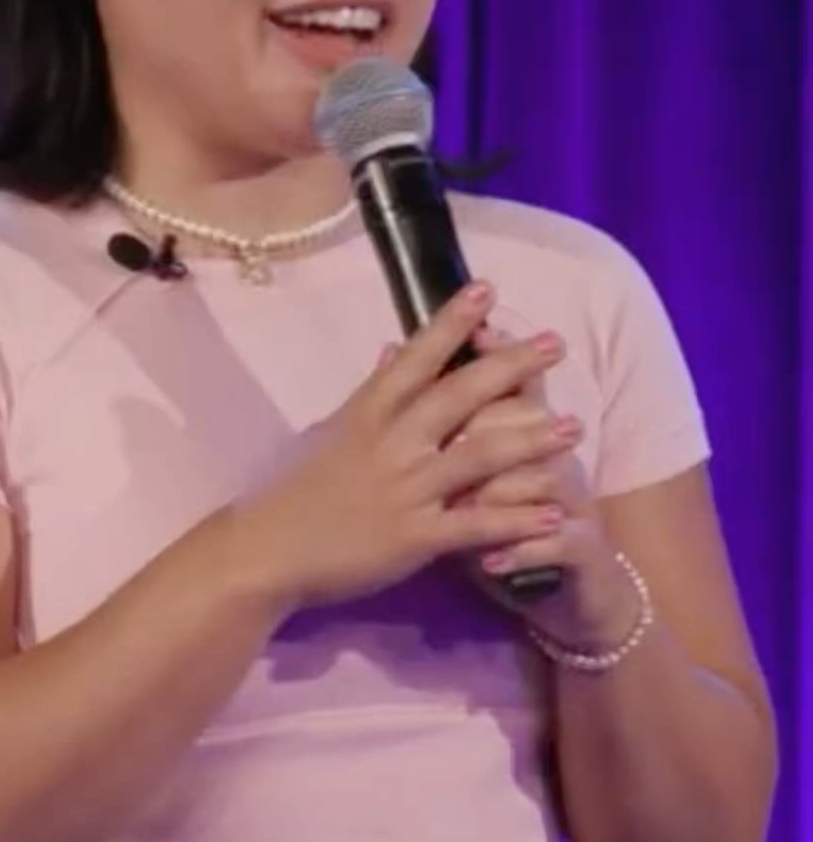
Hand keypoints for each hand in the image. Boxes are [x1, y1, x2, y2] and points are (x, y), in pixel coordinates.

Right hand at [232, 284, 582, 613]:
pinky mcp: (414, 537)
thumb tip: (389, 349)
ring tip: (574, 426)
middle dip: (509, 367)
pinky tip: (555, 515)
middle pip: (458, 396)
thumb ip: (369, 391)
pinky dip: (516, 520)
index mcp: (369, 413)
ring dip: (530, 441)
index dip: (451, 322)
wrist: (267, 551)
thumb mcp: (330, 431)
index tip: (485, 290)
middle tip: (556, 343)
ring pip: (477, 456)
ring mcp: (405, 489)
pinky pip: (474, 525)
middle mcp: (391, 443)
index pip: (415, 356)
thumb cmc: (298, 492)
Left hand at [454, 324, 641, 649]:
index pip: (516, 386)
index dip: (500, 358)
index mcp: (524, 435)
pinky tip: (490, 560)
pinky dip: (520, 550)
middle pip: (531, 421)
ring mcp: (573, 504)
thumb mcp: (471, 477)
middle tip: (458, 426)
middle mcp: (553, 460)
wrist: (574, 596)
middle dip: (496, 418)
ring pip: (542, 481)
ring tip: (463, 504)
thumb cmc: (507, 528)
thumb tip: (398, 359)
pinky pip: (555, 544)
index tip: (478, 332)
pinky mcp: (583, 550)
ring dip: (501, 492)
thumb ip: (442, 424)